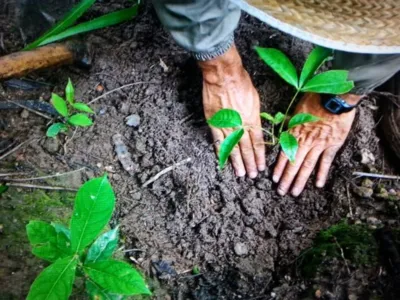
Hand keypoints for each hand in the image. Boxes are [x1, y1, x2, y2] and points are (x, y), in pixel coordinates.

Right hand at [199, 45, 264, 177]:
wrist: (223, 76)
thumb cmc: (241, 82)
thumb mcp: (255, 99)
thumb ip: (255, 116)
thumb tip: (255, 126)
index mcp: (253, 119)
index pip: (258, 143)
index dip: (260, 156)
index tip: (261, 166)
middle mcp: (241, 126)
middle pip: (246, 149)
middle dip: (250, 163)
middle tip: (252, 175)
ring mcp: (226, 126)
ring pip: (233, 148)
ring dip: (237, 162)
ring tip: (241, 173)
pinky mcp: (214, 123)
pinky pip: (217, 141)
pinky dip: (221, 151)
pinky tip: (223, 160)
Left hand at [273, 93, 360, 195]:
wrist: (335, 97)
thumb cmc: (315, 100)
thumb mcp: (297, 109)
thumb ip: (290, 122)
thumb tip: (283, 128)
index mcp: (294, 133)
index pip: (284, 154)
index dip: (279, 168)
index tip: (274, 179)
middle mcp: (304, 141)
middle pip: (293, 164)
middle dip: (286, 180)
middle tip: (281, 192)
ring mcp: (318, 144)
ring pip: (306, 166)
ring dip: (300, 181)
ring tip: (295, 193)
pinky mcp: (332, 145)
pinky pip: (325, 162)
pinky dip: (321, 173)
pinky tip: (317, 184)